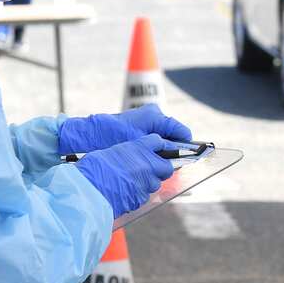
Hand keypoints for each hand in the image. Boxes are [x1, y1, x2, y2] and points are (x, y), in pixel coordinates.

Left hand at [58, 104, 192, 154]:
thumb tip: (175, 161)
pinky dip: (156, 149)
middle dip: (175, 151)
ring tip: (162, 165)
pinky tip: (152, 160)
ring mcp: (148, 121)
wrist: (92, 133)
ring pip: (165, 139)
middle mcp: (154, 116)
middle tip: (173, 166)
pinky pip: (156, 139)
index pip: (181, 131)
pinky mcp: (142, 128)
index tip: (191, 159)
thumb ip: (159, 150)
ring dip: (165, 152)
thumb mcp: (139, 144)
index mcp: (155, 116)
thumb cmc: (114, 136)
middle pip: (174, 136)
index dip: (187, 146)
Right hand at [75, 135, 176, 216]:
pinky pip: (145, 194)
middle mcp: (147, 165)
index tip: (157, 150)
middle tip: (149, 169)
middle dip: (161, 168)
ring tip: (131, 180)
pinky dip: (138, 192)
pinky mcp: (141, 198)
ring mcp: (146, 183)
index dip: (159, 147)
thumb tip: (135, 155)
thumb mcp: (113, 151)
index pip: (158, 143)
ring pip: (156, 183)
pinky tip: (125, 190)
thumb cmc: (96, 168)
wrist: (90, 188)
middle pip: (166, 166)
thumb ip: (130, 152)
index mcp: (139, 148)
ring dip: (148, 182)